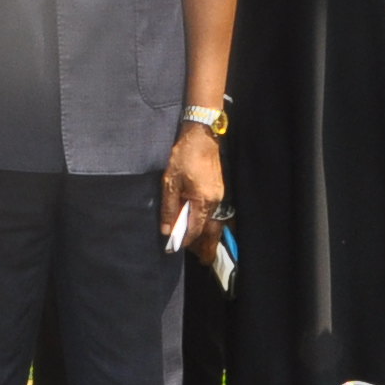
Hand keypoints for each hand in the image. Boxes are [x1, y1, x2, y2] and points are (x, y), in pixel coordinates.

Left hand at [161, 121, 224, 254]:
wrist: (201, 136)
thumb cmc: (184, 157)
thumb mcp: (170, 183)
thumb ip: (168, 208)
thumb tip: (166, 230)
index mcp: (203, 201)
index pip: (194, 229)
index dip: (184, 240)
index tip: (172, 247)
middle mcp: (215, 200)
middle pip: (202, 224)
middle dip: (190, 233)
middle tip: (176, 237)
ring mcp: (219, 194)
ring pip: (205, 215)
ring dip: (193, 221)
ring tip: (180, 223)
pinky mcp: (218, 188)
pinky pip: (208, 206)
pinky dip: (197, 210)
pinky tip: (187, 207)